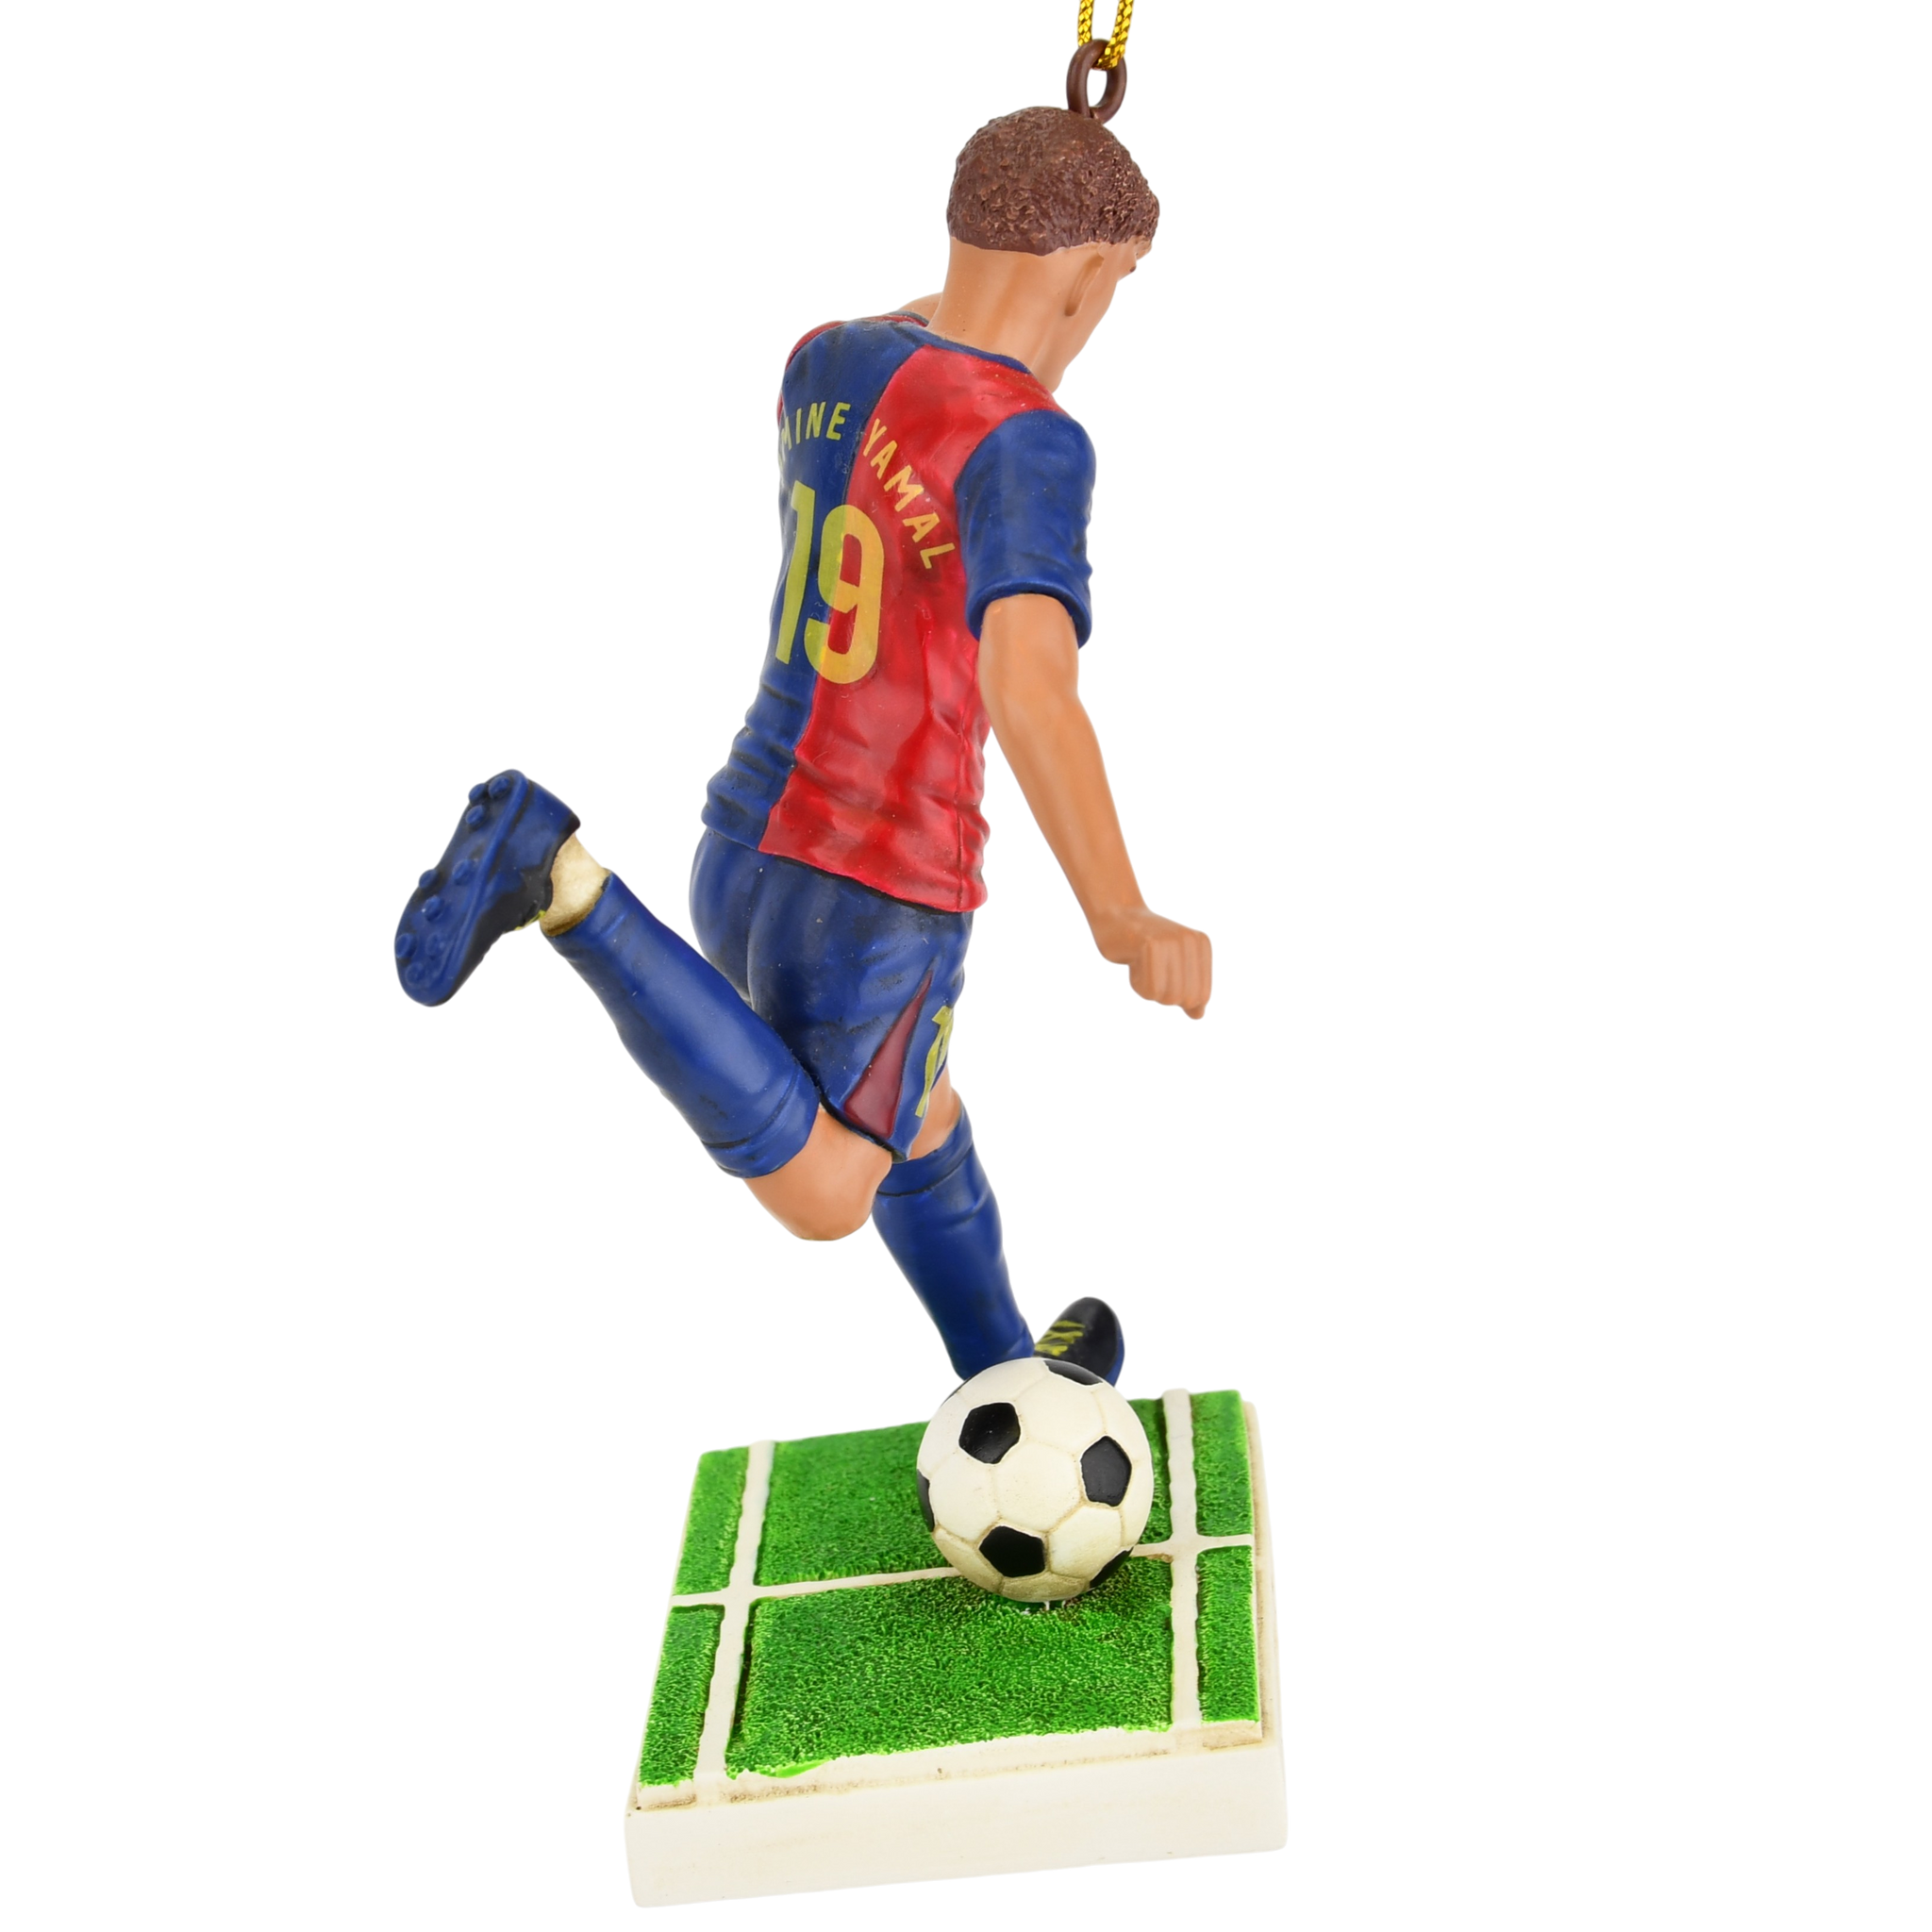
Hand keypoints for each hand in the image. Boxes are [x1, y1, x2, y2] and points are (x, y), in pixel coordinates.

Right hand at [1090, 907, 1215, 1022]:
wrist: (1115, 912)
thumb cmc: (1142, 944)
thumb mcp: (1173, 965)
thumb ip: (1189, 988)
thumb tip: (1199, 1016)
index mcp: (1202, 944)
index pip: (1202, 995)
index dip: (1180, 999)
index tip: (1162, 976)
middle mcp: (1192, 941)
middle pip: (1187, 998)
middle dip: (1164, 995)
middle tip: (1149, 971)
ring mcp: (1174, 942)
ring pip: (1169, 997)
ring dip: (1148, 990)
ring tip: (1140, 965)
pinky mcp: (1152, 945)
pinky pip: (1150, 990)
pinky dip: (1137, 984)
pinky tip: (1131, 962)